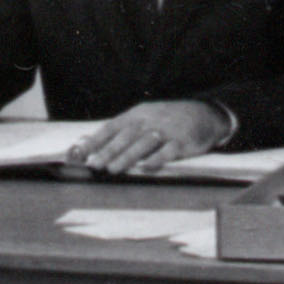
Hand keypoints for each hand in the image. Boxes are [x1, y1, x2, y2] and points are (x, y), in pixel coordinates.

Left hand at [75, 98, 230, 176]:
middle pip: (125, 136)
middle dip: (108, 151)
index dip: (94, 140)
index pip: (111, 127)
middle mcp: (149, 121)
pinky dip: (157, 159)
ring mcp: (166, 131)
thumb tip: (94, 145)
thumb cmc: (168, 120)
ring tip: (113, 169)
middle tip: (94, 164)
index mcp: (136, 115)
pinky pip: (168, 151)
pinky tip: (146, 168)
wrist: (203, 114)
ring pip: (143, 144)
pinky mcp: (182, 142)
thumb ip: (123, 131)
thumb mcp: (145, 117)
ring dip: (127, 157)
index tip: (79, 153)